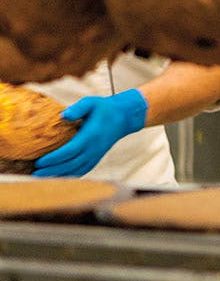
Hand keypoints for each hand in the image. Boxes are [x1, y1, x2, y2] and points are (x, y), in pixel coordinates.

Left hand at [34, 89, 148, 177]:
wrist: (123, 118)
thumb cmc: (104, 108)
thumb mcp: (91, 102)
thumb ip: (78, 108)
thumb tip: (63, 115)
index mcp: (90, 136)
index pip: (70, 151)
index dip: (54, 158)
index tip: (39, 162)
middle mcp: (93, 149)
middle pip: (71, 164)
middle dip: (52, 170)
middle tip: (35, 174)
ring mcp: (96, 155)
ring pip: (76, 170)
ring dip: (59, 175)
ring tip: (42, 178)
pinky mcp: (96, 158)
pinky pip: (82, 171)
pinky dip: (70, 176)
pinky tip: (58, 178)